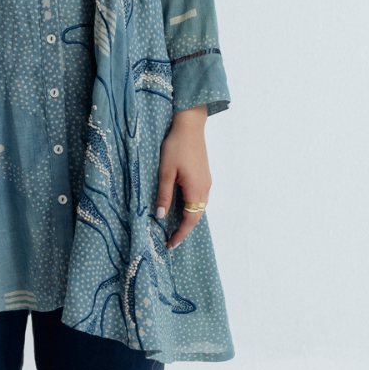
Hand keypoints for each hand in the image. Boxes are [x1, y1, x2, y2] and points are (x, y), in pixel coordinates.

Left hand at [156, 105, 210, 249]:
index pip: (190, 220)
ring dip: (189, 219)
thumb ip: (164, 195)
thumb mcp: (165, 172)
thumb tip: (161, 216)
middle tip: (171, 239)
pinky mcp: (205, 175)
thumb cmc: (176, 146)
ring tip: (174, 226)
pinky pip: (200, 197)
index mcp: (196, 189)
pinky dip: (191, 207)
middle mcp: (205, 188)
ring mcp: (207, 181)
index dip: (180, 234)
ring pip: (199, 207)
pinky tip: (181, 207)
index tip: (170, 245)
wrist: (190, 125)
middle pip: (197, 216)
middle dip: (185, 230)